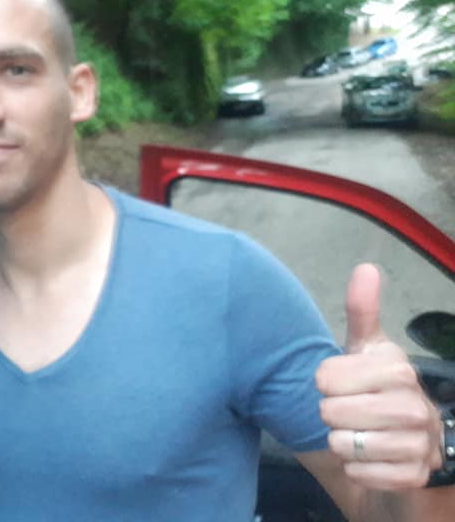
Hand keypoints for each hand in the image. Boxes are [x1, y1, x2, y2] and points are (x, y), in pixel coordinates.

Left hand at [315, 263, 442, 489]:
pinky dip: (355, 470)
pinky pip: (360, 473)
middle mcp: (415, 404)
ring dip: (341, 443)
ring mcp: (419, 443)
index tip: (339, 384)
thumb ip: (362, 312)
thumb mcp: (366, 350)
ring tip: (358, 435)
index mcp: (397, 368)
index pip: (325, 377)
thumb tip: (366, 267)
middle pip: (331, 411)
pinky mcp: (414, 476)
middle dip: (330, 416)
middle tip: (348, 413)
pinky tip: (368, 460)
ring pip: (344, 444)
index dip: (324, 383)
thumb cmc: (376, 392)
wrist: (404, 448)